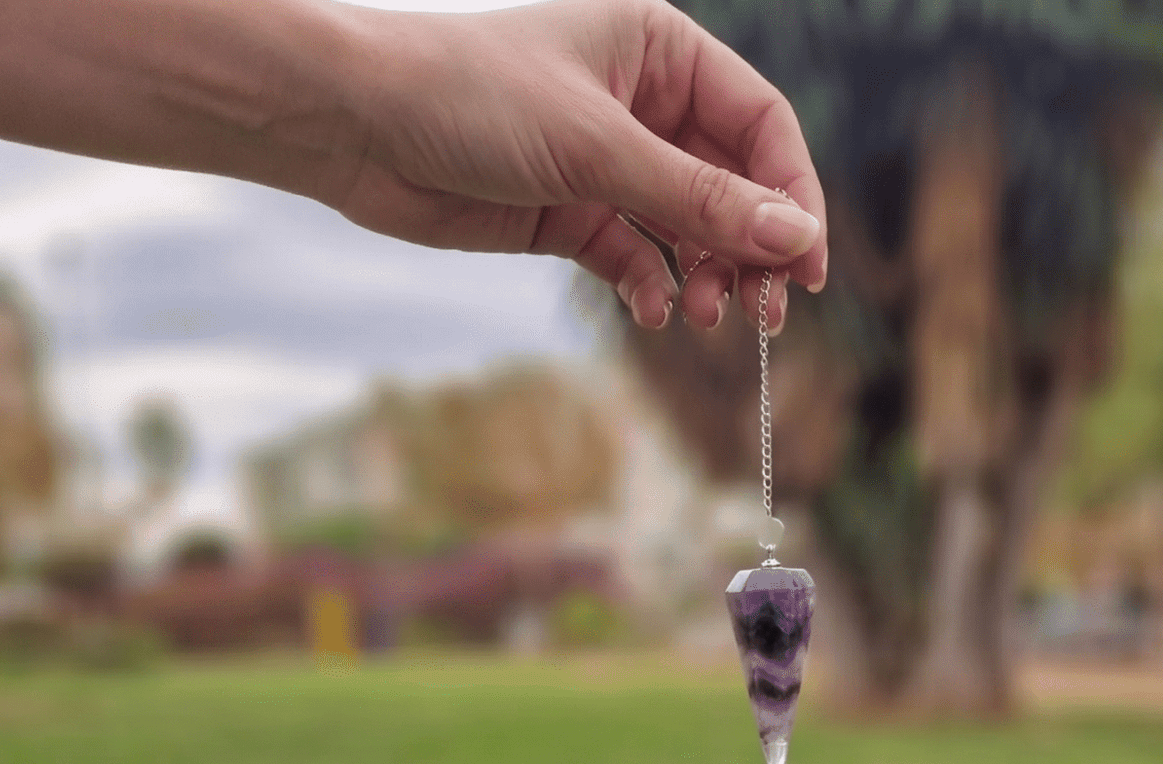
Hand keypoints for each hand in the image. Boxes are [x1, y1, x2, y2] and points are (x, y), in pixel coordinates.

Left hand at [330, 0, 826, 332]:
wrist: (358, 128)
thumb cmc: (469, 97)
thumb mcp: (597, 149)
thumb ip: (699, 201)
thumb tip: (793, 238)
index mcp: (660, 49)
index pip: (760, 125)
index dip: (791, 196)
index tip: (804, 266)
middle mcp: (643, 101)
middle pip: (733, 184)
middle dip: (752, 249)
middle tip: (765, 314)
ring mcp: (607, 161)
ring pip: (688, 229)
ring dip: (706, 276)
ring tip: (704, 316)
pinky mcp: (571, 214)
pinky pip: (636, 257)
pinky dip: (651, 287)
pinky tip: (651, 312)